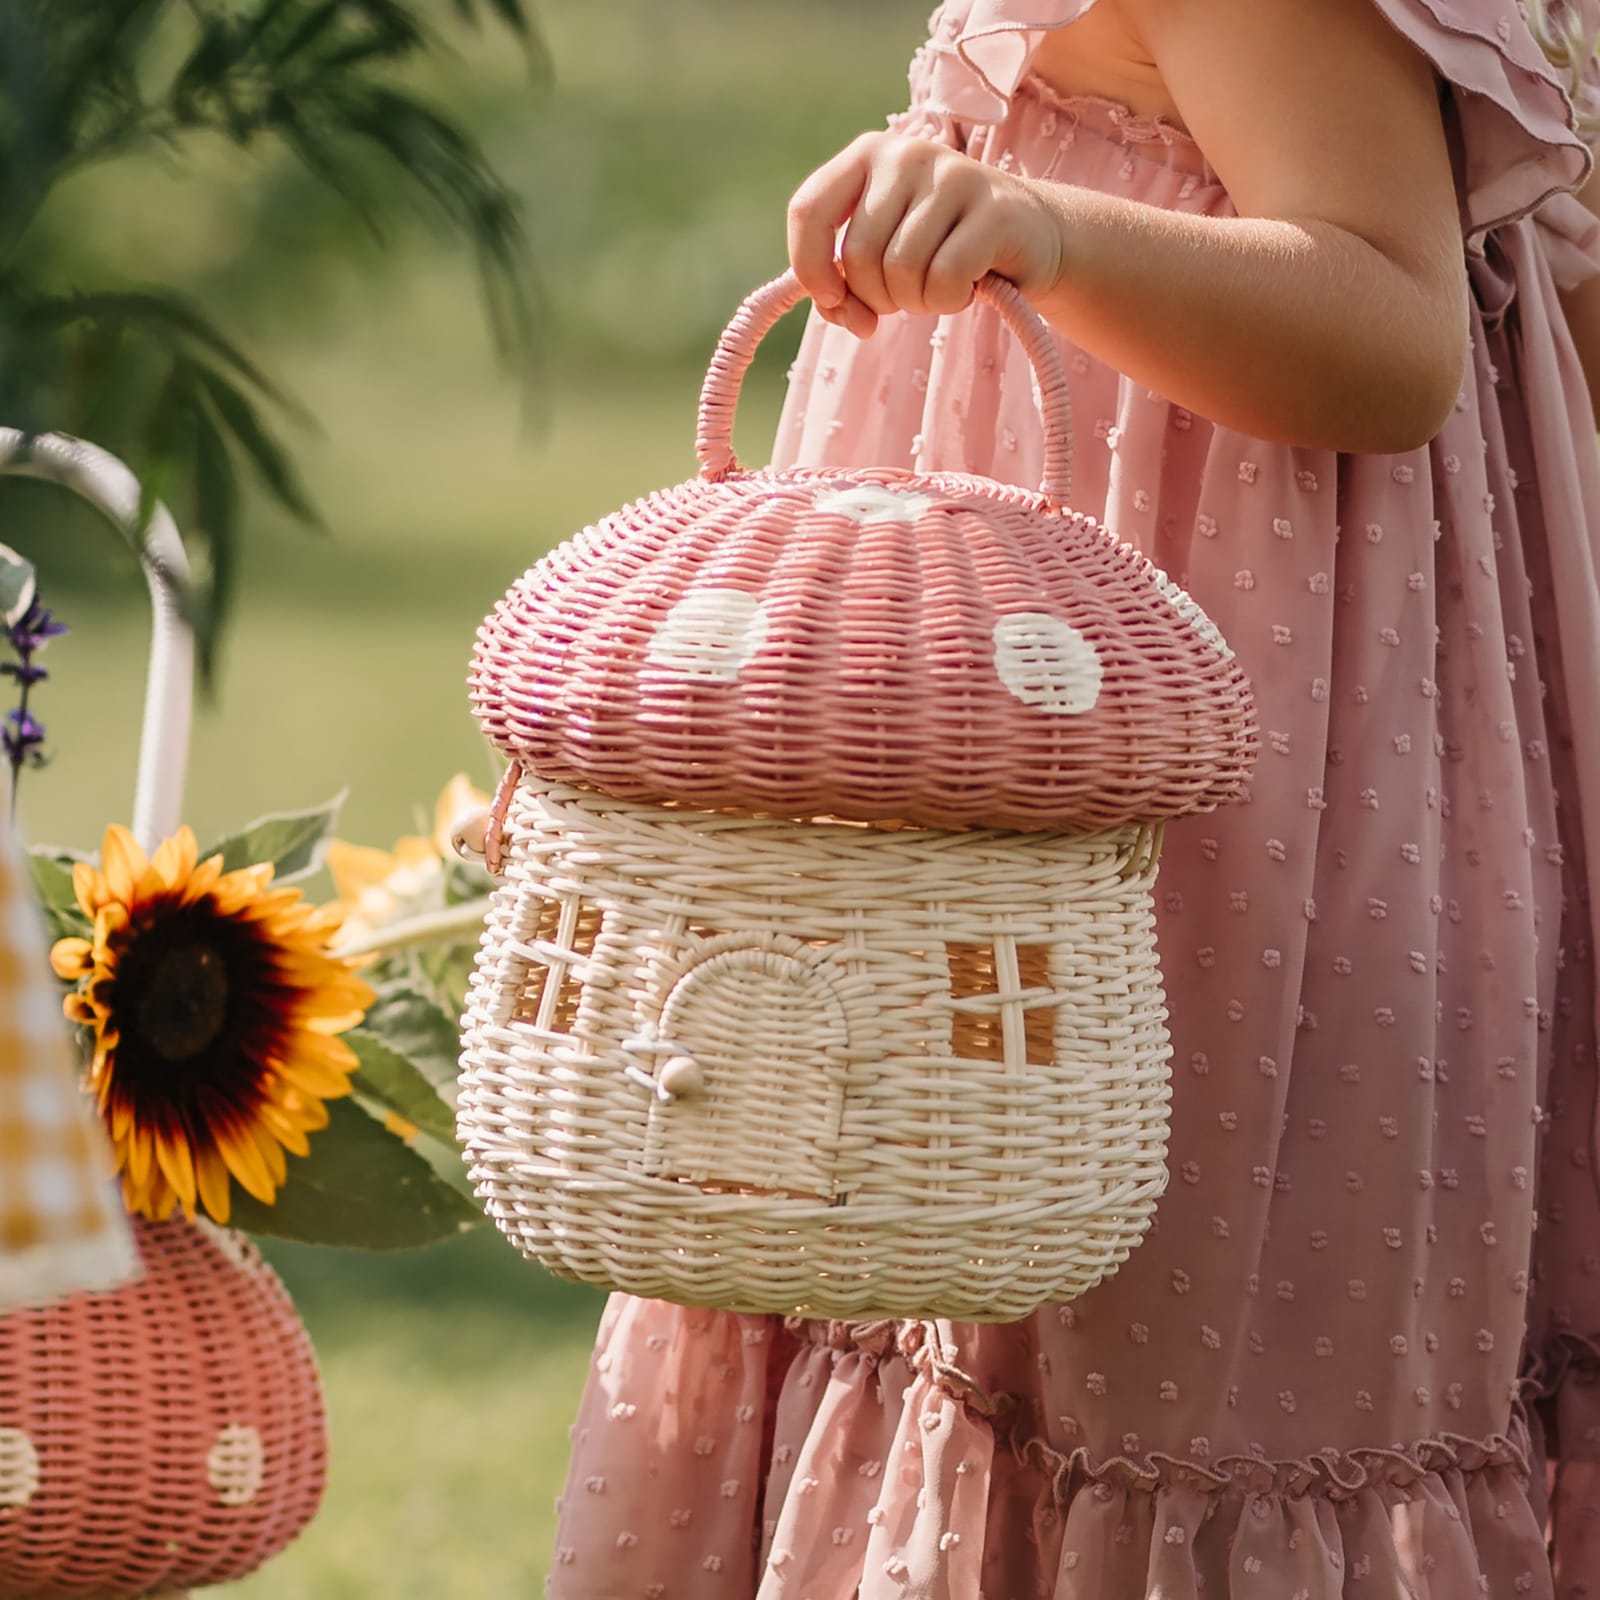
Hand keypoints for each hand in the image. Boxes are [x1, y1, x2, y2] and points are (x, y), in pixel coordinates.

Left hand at [786, 131, 1063, 337]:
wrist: (1028, 236)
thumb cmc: (942, 249)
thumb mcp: (884, 257)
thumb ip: (845, 282)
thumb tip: (836, 307)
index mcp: (868, 155)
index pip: (809, 209)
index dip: (810, 266)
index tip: (832, 299)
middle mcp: (907, 153)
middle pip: (860, 256)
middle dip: (878, 297)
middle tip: (908, 295)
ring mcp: (953, 175)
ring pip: (902, 271)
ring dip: (918, 301)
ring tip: (941, 285)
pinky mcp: (993, 209)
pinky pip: (944, 279)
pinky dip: (949, 301)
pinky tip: (967, 287)